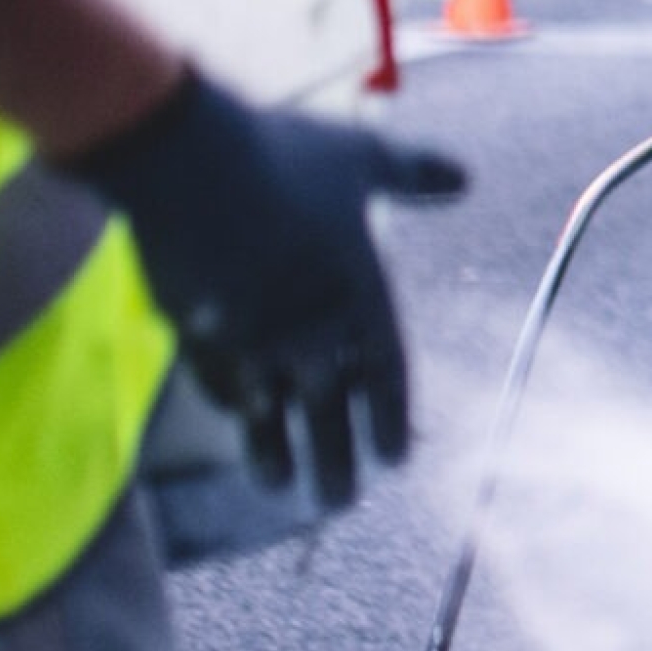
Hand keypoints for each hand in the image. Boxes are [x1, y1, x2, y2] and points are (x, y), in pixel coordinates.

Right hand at [64, 72, 468, 506]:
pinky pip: (222, 386)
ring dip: (277, 454)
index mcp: (360, 292)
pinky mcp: (198, 333)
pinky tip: (241, 421)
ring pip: (270, 416)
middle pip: (329, 412)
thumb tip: (465, 177)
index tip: (394, 459)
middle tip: (339, 498)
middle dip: (335, 460)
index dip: (390, 419)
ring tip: (282, 485)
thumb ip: (414, 176)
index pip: (386, 374)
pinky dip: (235, 408)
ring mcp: (251, 337)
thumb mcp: (361, 158)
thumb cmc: (281, 152)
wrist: (186, 159)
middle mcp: (310, 327)